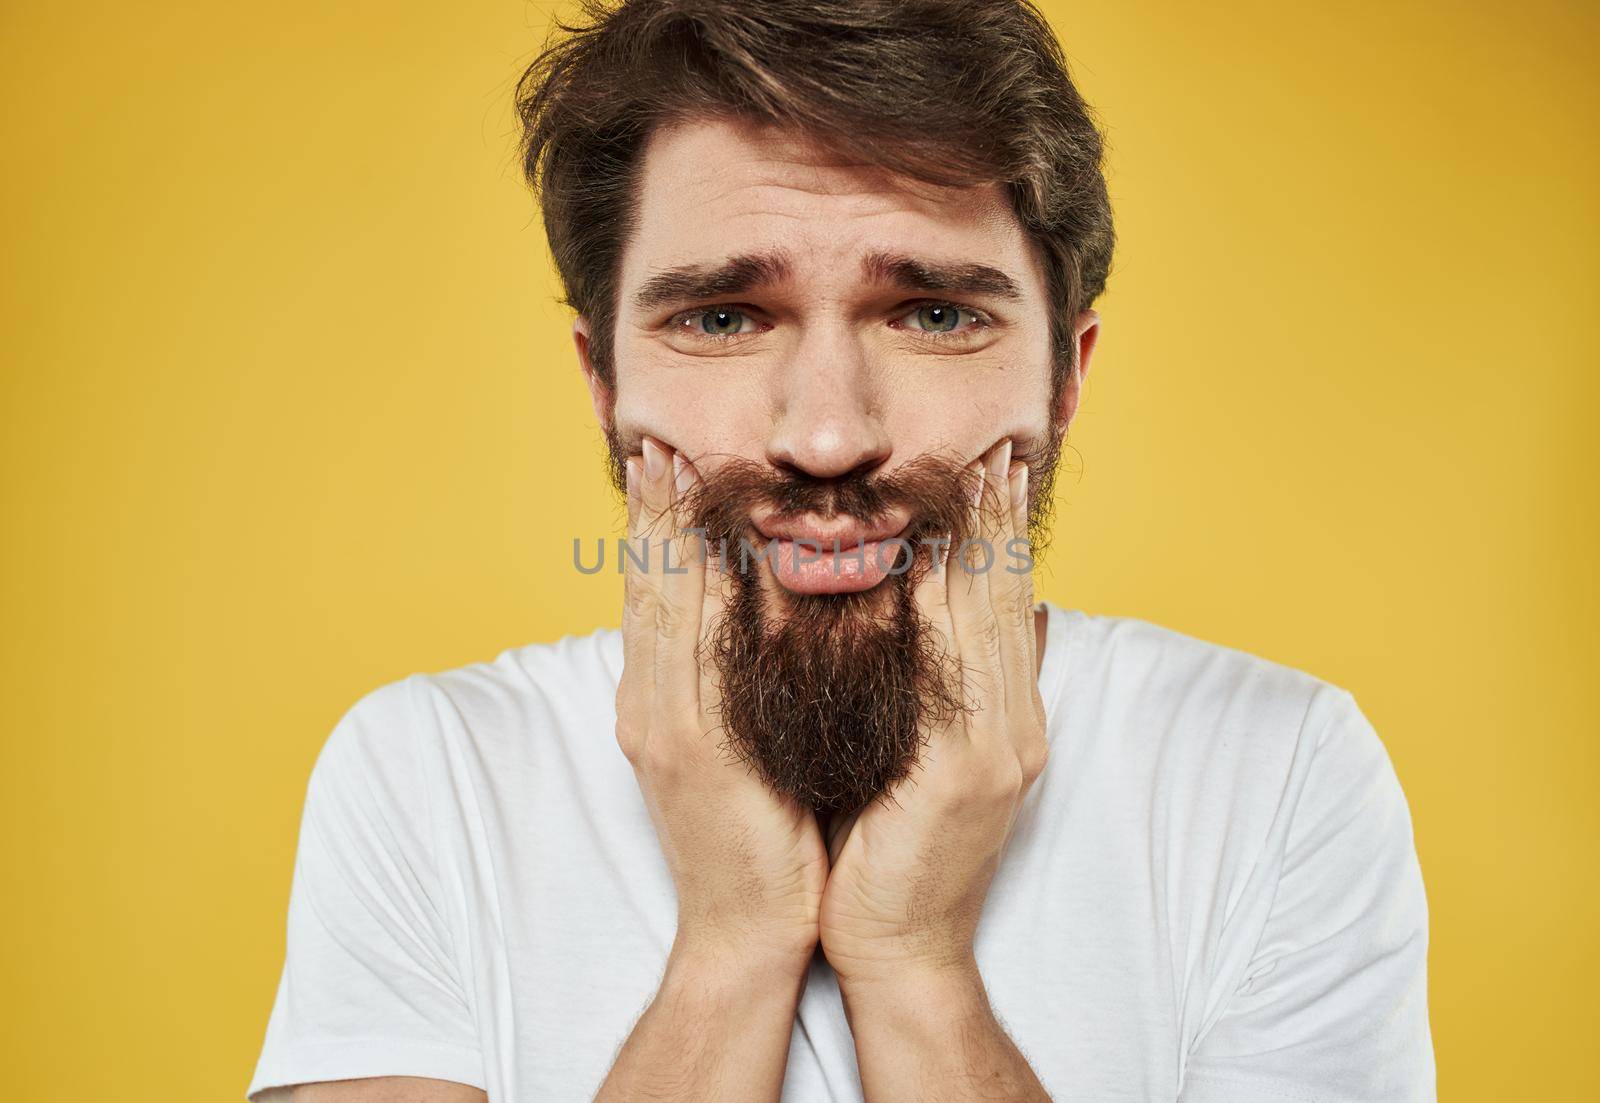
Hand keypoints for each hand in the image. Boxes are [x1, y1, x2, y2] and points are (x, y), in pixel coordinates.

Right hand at [618, 436, 830, 968]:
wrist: (747, 929)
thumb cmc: (762, 837)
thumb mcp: (745, 747)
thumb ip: (743, 682)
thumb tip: (773, 613)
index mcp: (662, 703)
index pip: (656, 597)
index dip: (654, 529)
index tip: (663, 465)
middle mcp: (650, 703)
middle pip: (644, 588)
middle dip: (648, 511)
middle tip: (657, 441)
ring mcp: (663, 723)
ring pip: (659, 605)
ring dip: (665, 530)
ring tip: (673, 463)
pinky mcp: (691, 746)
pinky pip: (694, 649)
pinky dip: (699, 589)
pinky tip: (715, 541)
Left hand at [817, 439, 1048, 988]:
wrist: (893, 943)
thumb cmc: (886, 845)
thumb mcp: (918, 755)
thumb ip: (936, 692)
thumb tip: (929, 625)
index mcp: (1003, 718)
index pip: (1005, 606)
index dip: (1002, 536)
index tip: (992, 469)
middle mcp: (1014, 724)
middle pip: (1011, 600)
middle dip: (1001, 520)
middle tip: (992, 445)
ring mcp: (999, 747)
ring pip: (991, 620)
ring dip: (979, 541)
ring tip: (969, 472)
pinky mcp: (967, 771)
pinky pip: (954, 668)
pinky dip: (941, 604)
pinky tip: (923, 555)